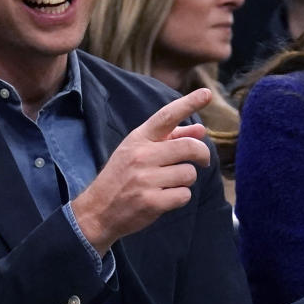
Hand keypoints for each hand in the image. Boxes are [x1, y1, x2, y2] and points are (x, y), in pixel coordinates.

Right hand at [71, 88, 212, 254]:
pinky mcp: (151, 201)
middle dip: (202, 154)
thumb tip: (200, 129)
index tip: (206, 93)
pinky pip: (184, 195)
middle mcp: (141, 156)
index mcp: (138, 139)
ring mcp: (145, 179)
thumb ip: (168, 139)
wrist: (97, 210)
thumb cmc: (121, 177)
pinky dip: (179, 198)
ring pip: (189, 173)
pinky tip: (164, 199)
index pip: (166, 117)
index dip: (188, 103)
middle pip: (188, 147)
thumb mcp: (136, 152)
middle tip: (202, 161)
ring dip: (185, 180)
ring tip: (168, 184)